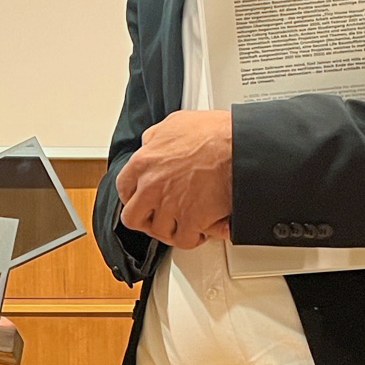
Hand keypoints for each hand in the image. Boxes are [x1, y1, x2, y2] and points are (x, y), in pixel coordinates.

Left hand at [116, 109, 233, 249]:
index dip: (134, 196)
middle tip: (160, 216)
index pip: (123, 189)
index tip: (142, 199)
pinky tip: (199, 229)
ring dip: (172, 229)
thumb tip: (151, 144)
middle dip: (147, 219)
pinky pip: (185, 240)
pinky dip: (193, 237)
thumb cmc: (214, 133)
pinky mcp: (192, 220)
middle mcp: (152, 187)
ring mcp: (170, 206)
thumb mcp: (175, 124)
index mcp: (143, 163)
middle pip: (133, 218)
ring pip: (160, 232)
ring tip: (183, 222)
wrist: (240, 146)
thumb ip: (156, 138)